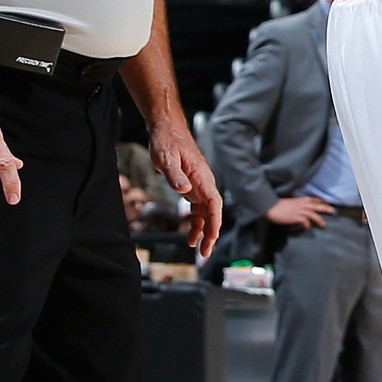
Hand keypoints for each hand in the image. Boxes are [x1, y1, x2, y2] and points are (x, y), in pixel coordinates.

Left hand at [152, 121, 223, 256]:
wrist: (166, 129)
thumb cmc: (167, 141)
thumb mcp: (167, 158)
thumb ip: (175, 175)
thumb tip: (184, 190)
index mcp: (202, 177)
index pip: (214, 203)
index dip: (214, 221)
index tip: (211, 236)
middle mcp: (203, 183)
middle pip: (212, 212)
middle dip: (211, 233)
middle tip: (205, 252)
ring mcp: (198, 185)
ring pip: (205, 213)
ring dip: (203, 230)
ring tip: (197, 248)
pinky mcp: (191, 186)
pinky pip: (197, 208)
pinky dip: (196, 222)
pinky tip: (191, 234)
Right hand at [266, 194, 333, 230]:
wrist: (272, 207)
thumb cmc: (280, 205)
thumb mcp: (292, 202)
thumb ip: (299, 204)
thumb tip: (304, 209)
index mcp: (302, 200)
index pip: (315, 199)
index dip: (322, 202)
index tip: (328, 204)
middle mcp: (302, 204)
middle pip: (317, 206)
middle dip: (326, 208)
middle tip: (333, 211)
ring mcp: (299, 211)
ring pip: (313, 214)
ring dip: (319, 219)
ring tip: (323, 225)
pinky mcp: (296, 217)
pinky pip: (305, 221)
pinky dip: (307, 225)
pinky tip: (307, 228)